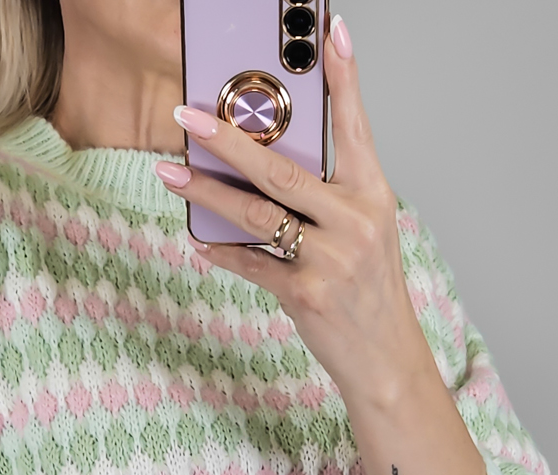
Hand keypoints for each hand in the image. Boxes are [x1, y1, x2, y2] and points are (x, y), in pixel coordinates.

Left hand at [156, 15, 432, 410]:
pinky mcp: (308, 294)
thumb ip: (326, 199)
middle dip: (227, 140)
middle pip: (280, 169)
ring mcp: (332, 258)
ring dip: (206, 193)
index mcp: (372, 196)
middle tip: (187, 116)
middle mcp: (355, 221)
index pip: (356, 125)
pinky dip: (223, 252)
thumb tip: (262, 171)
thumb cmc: (368, 292)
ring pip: (256, 214)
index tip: (331, 30)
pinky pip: (252, 263)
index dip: (344, 77)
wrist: (385, 359)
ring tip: (171, 174)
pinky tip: (199, 241)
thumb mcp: (364, 234)